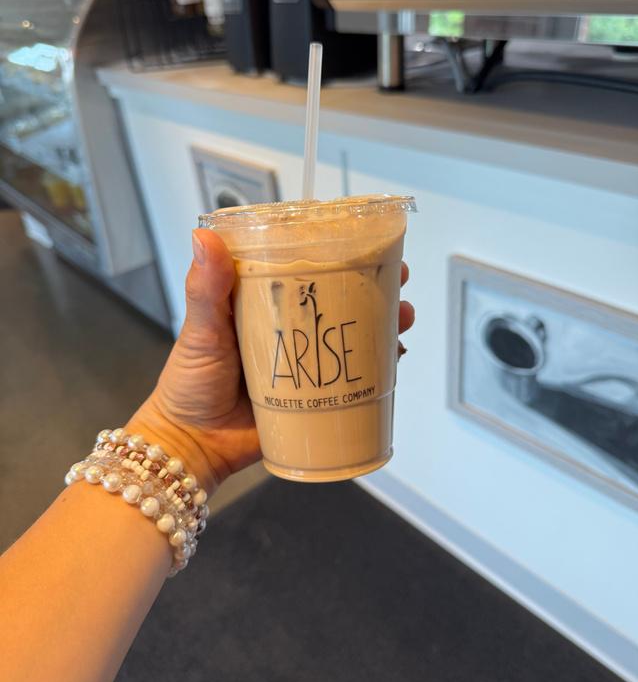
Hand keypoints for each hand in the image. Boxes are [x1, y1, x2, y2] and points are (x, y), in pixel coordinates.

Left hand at [129, 229, 414, 493]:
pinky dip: (379, 369)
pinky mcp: (317, 400)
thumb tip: (205, 235)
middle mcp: (289, 331)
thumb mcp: (199, 331)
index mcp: (262, 305)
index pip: (303, 270)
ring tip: (404, 316)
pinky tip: (396, 358)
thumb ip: (205, 289)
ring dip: (385, 324)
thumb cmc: (189, 383)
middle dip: (374, 288)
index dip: (336, 253)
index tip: (362, 239)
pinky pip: (354, 381)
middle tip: (399, 278)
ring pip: (353, 337)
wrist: (193, 447)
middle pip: (339, 301)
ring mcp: (306, 365)